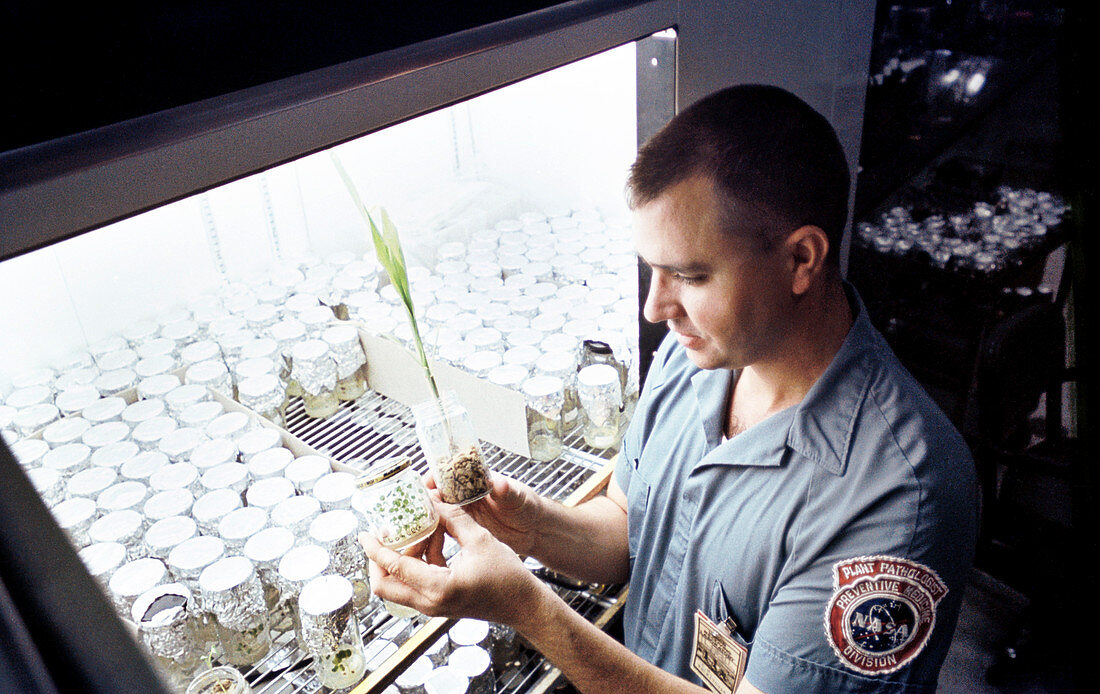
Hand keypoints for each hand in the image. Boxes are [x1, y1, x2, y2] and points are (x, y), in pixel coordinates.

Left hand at [360, 497, 543, 627]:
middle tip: (384, 535)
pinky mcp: (439, 604)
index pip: (393, 567)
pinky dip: (418, 563)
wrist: (524, 605)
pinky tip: (435, 541)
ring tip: (419, 531)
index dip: (375, 548)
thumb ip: (453, 519)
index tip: (364, 533)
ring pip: (399, 585)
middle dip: (378, 560)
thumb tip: (433, 500)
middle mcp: (431, 602)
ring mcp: (433, 606)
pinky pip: (416, 584)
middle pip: (385, 586)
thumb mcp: (480, 540)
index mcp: (438, 587)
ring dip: (403, 558)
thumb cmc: (508, 577)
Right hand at [424, 470, 543, 556]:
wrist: (535, 531)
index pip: (448, 474)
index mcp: (475, 481)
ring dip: (425, 520)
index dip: (435, 478)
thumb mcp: (519, 497)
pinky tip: (426, 545)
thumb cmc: (528, 506)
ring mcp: (463, 514)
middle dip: (423, 501)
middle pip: (436, 495)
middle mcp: (465, 496)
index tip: (426, 485)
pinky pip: (443, 532)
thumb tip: (500, 483)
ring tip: (416, 530)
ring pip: (437, 514)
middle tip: (414, 512)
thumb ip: (508, 491)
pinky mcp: (464, 532)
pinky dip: (433, 536)